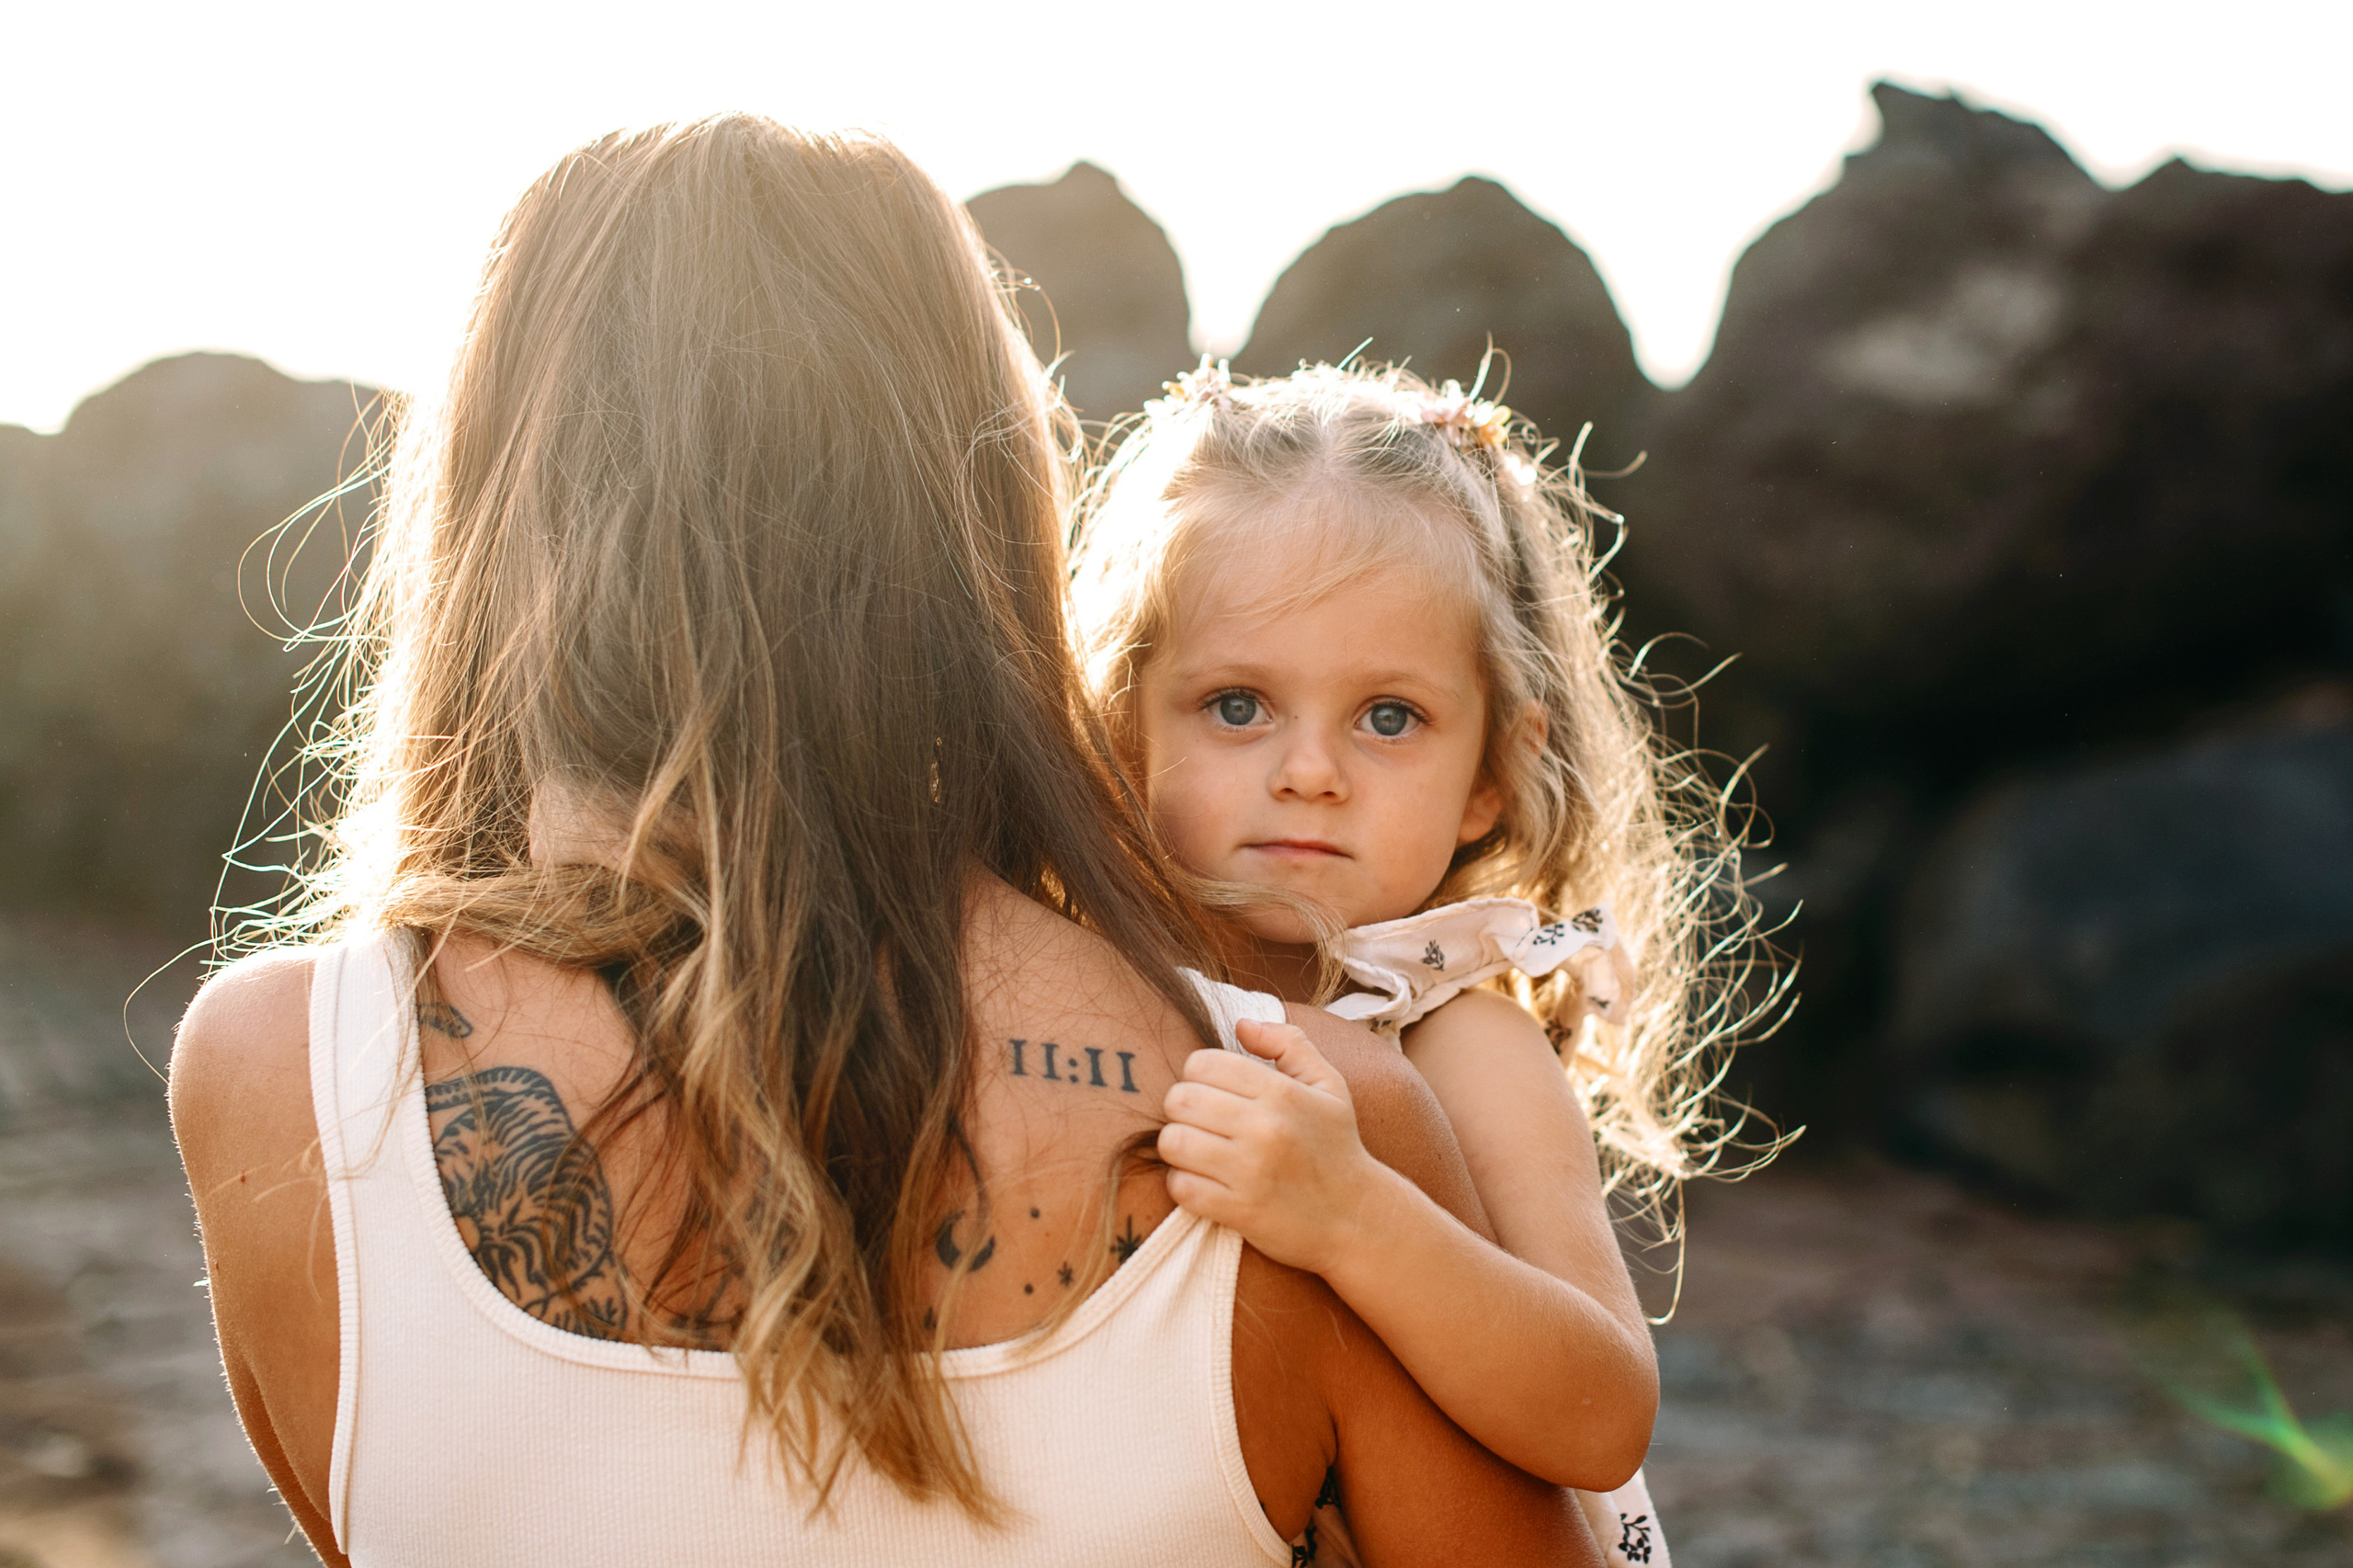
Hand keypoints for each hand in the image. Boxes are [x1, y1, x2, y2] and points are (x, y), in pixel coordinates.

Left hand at [1157, 1019, 1387, 1275]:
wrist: (1357, 1218)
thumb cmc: (1336, 1146)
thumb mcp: (1328, 1085)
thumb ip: (1288, 1043)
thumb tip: (1241, 1024)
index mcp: (1282, 1093)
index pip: (1202, 1064)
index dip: (1199, 1074)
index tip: (1214, 1091)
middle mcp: (1266, 1128)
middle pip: (1180, 1100)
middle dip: (1183, 1109)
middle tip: (1202, 1122)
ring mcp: (1251, 1172)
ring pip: (1173, 1142)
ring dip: (1179, 1147)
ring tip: (1200, 1151)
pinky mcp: (1240, 1211)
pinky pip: (1181, 1186)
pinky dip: (1185, 1184)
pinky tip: (1205, 1182)